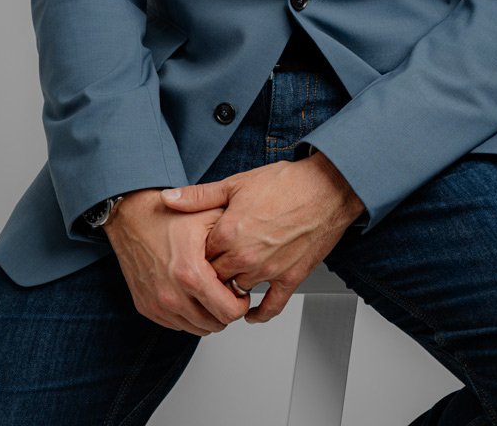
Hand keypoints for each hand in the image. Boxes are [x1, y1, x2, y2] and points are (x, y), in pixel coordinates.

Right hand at [103, 187, 251, 335]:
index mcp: (191, 274)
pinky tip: (191, 293)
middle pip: (215, 325)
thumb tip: (254, 254)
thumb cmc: (169, 217)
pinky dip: (188, 314)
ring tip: (209, 290)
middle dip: (226, 310)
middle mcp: (172, 295)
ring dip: (208, 315)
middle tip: (226, 290)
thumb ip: (234, 236)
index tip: (239, 290)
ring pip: (197, 328)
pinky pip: (177, 324)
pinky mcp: (146, 307)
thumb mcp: (208, 217)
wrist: (132, 217)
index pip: (229, 312)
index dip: (241, 303)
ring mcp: (157, 304)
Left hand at [160, 155, 364, 323]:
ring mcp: (268, 270)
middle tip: (210, 268)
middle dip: (212, 273)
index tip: (196, 251)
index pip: (199, 256)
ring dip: (233, 287)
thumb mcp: (237, 183)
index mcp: (229, 232)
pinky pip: (271, 306)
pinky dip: (259, 314)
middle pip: (216, 277)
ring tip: (229, 281)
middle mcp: (246, 256)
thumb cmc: (286, 183)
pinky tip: (251, 313)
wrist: (327, 188)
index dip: (197, 253)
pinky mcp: (290, 278)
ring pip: (238, 291)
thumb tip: (169, 198)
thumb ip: (200, 196)